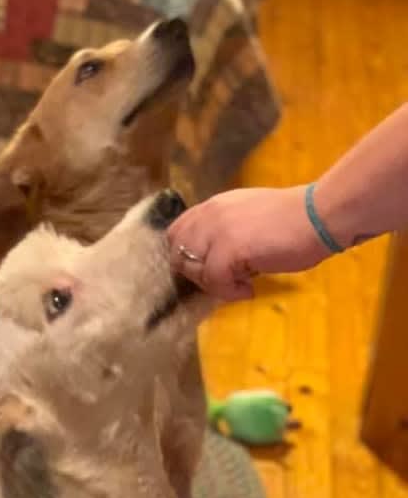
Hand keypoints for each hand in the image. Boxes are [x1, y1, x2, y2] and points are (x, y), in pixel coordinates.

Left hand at [168, 186, 331, 300]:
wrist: (320, 216)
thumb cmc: (295, 221)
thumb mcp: (250, 220)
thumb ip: (226, 232)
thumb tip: (212, 262)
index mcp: (215, 206)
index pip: (177, 232)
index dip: (189, 256)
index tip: (212, 269)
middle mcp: (210, 214)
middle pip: (178, 253)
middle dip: (198, 273)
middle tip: (226, 280)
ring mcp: (217, 230)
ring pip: (192, 268)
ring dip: (213, 284)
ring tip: (241, 284)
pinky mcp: (228, 248)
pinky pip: (214, 281)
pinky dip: (230, 292)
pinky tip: (250, 288)